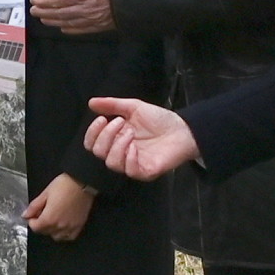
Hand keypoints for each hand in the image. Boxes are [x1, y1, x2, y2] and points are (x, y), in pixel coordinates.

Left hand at [23, 173, 93, 240]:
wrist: (83, 182)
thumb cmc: (65, 185)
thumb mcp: (45, 193)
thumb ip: (34, 206)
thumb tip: (25, 215)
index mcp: (49, 218)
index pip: (35, 227)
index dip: (32, 220)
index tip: (33, 215)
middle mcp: (59, 225)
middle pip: (45, 232)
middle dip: (41, 224)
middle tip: (43, 213)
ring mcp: (70, 227)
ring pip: (56, 236)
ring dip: (52, 230)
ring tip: (53, 219)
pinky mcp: (79, 226)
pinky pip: (69, 237)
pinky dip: (64, 233)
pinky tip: (63, 225)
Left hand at [33, 0, 117, 32]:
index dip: (43, 0)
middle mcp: (84, 7)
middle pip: (59, 12)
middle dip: (44, 11)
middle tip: (34, 10)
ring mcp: (92, 19)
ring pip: (67, 22)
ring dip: (53, 21)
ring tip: (44, 19)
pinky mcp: (101, 26)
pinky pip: (81, 29)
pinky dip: (70, 29)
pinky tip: (64, 28)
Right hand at [79, 96, 198, 181]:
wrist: (183, 129)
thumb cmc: (159, 120)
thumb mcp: (134, 107)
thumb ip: (113, 105)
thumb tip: (91, 103)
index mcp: (115, 139)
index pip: (92, 143)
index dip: (92, 132)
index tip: (102, 119)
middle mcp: (120, 153)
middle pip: (98, 152)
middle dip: (106, 135)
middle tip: (121, 122)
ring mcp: (132, 164)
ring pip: (111, 163)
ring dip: (118, 145)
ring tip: (131, 132)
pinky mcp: (144, 172)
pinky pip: (129, 170)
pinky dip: (129, 157)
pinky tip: (135, 147)